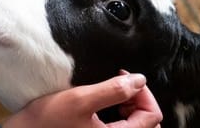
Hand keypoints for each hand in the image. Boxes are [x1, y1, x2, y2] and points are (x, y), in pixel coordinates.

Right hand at [1, 72, 161, 127]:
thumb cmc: (48, 119)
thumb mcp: (80, 99)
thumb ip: (112, 90)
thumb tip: (139, 80)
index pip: (152, 116)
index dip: (143, 92)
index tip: (124, 76)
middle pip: (147, 123)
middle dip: (138, 100)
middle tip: (119, 84)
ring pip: (135, 126)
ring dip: (130, 108)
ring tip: (112, 93)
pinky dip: (120, 115)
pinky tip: (104, 105)